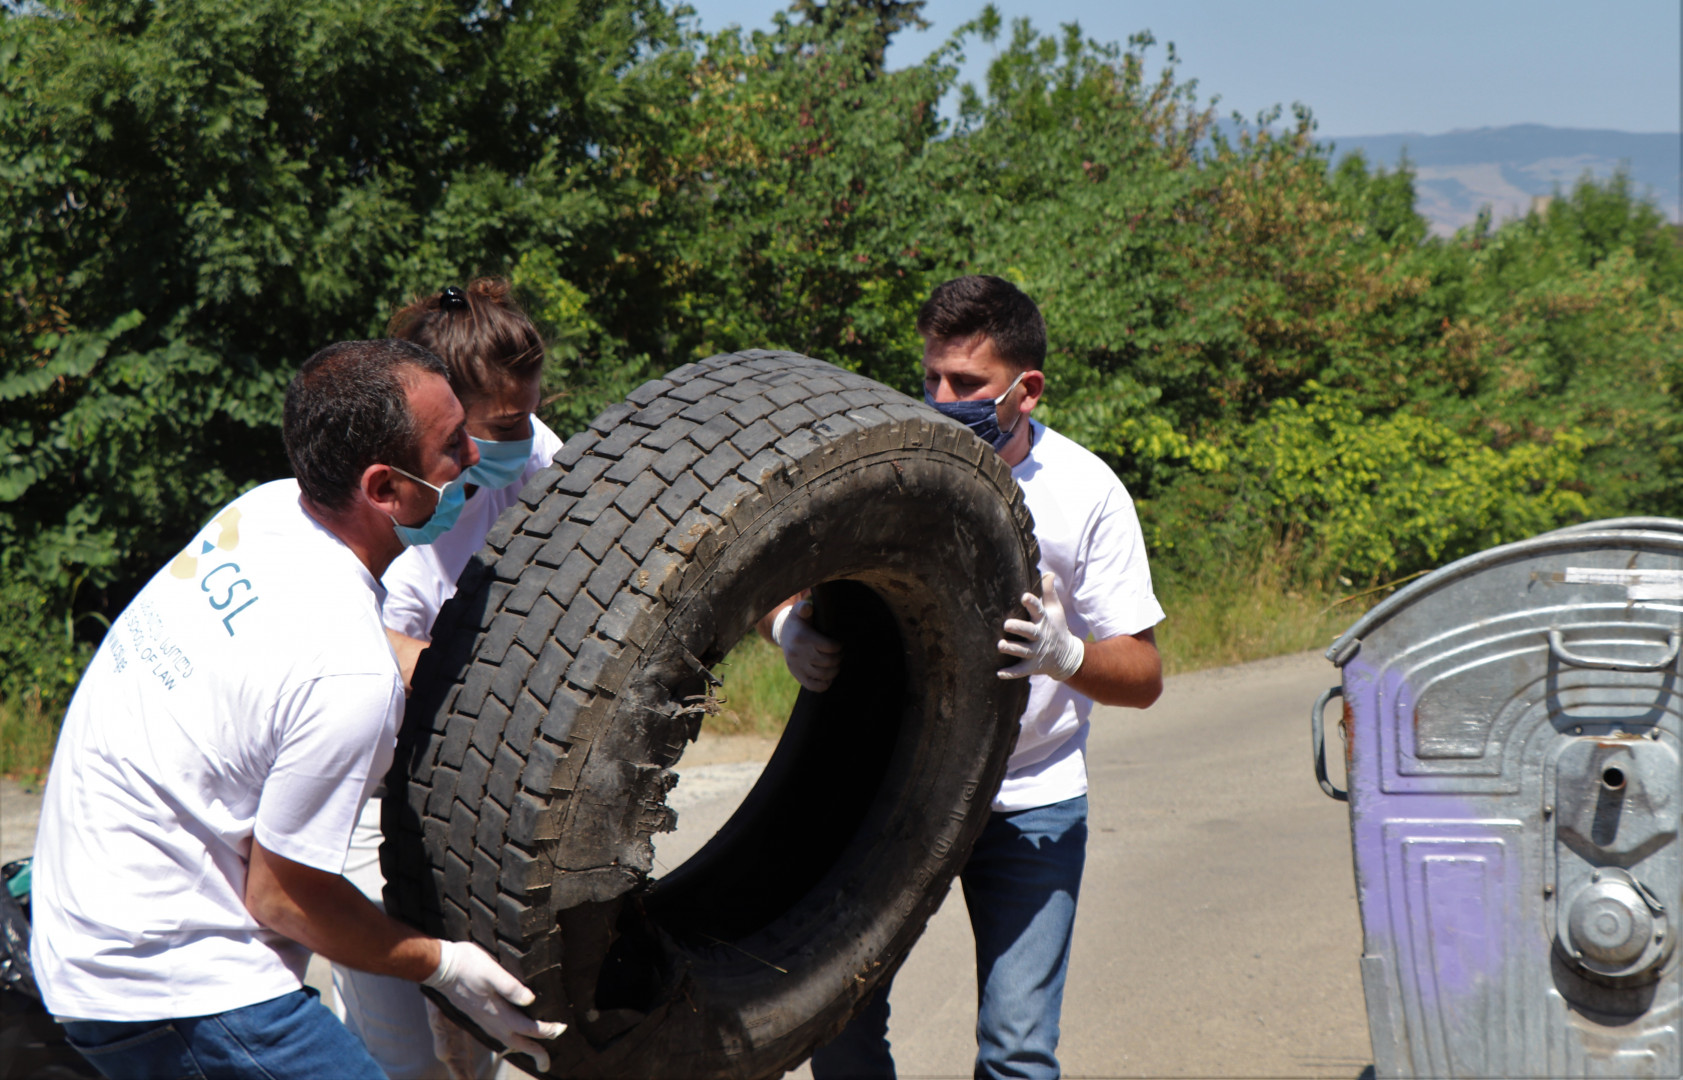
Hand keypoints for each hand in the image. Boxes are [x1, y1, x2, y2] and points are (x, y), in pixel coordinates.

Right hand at [423, 940, 565, 1071]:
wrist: (440, 967)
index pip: (528, 1028)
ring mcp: (483, 1021)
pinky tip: (513, 1035)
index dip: (547, 1030)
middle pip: (518, 1044)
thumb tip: (530, 1000)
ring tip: (535, 1051)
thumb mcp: (491, 970)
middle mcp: (491, 1022)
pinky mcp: (477, 1016)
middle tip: (547, 1062)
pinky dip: (511, 1041)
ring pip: (507, 1042)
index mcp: (498, 1013)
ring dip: (523, 1048)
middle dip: (535, 1053)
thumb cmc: (466, 964)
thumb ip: (510, 986)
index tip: (561, 1028)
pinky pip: (498, 1036)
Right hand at [772, 599, 842, 691]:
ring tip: (836, 664)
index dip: (838, 646)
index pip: (829, 646)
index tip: (840, 644)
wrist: (783, 634)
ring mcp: (797, 666)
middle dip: (839, 658)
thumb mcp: (799, 611)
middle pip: (828, 661)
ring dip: (835, 670)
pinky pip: (814, 686)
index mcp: (802, 637)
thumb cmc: (798, 621)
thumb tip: (807, 608)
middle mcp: (798, 653)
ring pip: (823, 675)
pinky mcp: (797, 675)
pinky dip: (825, 684)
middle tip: (841, 654)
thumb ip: (804, 608)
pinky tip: (829, 676)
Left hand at [998, 572, 1084, 681]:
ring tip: (1000, 645)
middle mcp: (1040, 636)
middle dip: (1018, 628)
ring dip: (1012, 649)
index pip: (1038, 610)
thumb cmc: (1056, 628)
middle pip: (1029, 631)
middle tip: (1006, 624)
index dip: (1031, 603)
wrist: (1067, 656)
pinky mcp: (1033, 666)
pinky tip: (999, 673)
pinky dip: (1011, 673)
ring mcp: (1037, 652)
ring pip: (1023, 651)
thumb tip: (1048, 573)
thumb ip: (1049, 592)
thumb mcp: (1055, 610)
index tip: (1023, 596)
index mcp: (1044, 621)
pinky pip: (1022, 671)